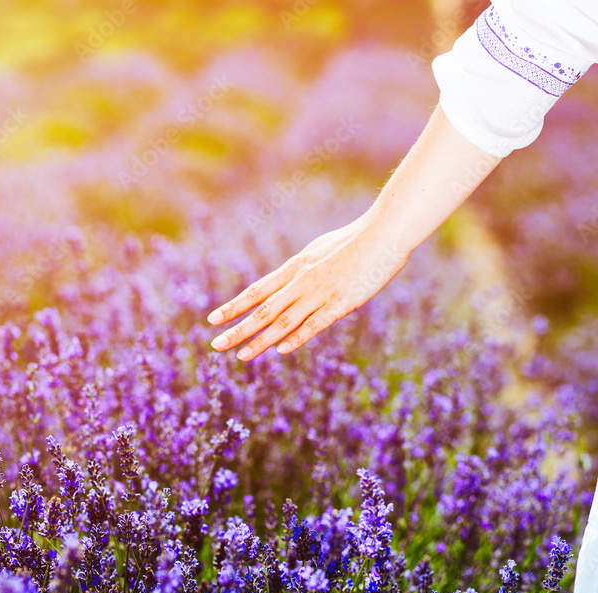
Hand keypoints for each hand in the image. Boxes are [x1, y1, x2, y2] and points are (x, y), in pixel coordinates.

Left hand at [207, 212, 409, 360]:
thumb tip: (293, 278)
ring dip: (260, 340)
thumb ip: (306, 269)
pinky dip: (297, 337)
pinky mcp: (341, 302)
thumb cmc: (357, 240)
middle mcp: (301, 281)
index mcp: (296, 267)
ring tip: (240, 355)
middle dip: (238, 329)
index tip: (213, 318)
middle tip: (215, 345)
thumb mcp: (322, 252)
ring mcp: (320, 292)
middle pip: (263, 309)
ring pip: (283, 320)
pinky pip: (315, 323)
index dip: (234, 306)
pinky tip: (281, 350)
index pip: (257, 290)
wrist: (384, 232)